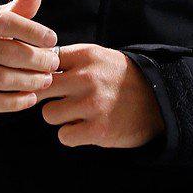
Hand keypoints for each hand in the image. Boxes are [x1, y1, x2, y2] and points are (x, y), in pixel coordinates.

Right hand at [0, 0, 60, 112]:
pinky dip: (15, 103)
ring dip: (29, 81)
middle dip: (37, 60)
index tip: (53, 39)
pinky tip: (31, 97)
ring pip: (0, 79)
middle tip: (54, 63)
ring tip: (46, 79)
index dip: (32, 31)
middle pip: (6, 53)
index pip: (4, 22)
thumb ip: (19, 7)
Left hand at [29, 42, 165, 147]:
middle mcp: (88, 78)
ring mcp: (93, 105)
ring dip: (59, 117)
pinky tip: (84, 128)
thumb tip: (34, 64)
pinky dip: (71, 135)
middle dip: (47, 96)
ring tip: (76, 114)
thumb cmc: (120, 79)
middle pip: (42, 88)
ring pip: (49, 114)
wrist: (158, 101)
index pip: (45, 61)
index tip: (48, 81)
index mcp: (87, 56)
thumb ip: (70, 59)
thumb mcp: (99, 57)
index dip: (41, 73)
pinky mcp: (98, 130)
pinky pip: (64, 136)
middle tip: (60, 99)